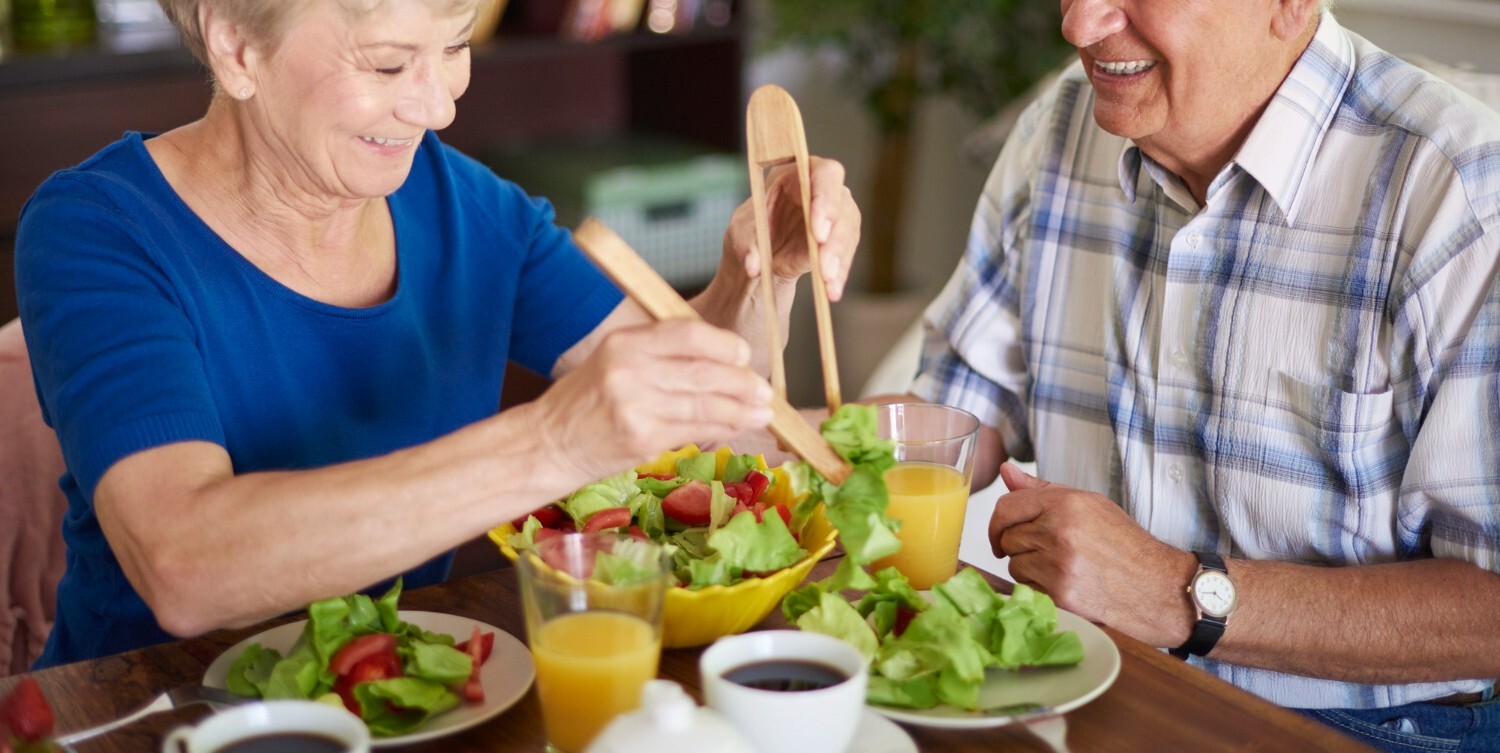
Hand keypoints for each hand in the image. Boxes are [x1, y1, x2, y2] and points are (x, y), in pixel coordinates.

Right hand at [529, 319, 773, 485]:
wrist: (548, 444)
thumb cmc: (585, 403)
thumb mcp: (613, 361)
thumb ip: (659, 355)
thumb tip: (720, 360)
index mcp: (625, 342)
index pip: (688, 334)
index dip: (724, 345)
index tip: (743, 356)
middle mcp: (630, 369)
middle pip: (704, 371)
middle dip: (742, 382)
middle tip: (764, 390)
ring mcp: (636, 406)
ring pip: (706, 404)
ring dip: (741, 409)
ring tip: (763, 412)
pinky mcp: (642, 438)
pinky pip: (695, 430)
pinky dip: (723, 429)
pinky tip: (737, 427)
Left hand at [722, 156, 858, 300]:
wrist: (760, 255)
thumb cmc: (752, 231)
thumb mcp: (740, 233)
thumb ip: (746, 245)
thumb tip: (753, 266)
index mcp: (799, 173)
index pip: (823, 174)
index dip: (825, 197)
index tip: (818, 228)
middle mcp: (824, 191)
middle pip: (842, 204)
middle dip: (835, 236)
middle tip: (824, 263)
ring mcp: (836, 216)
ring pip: (847, 233)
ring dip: (839, 260)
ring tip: (827, 283)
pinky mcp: (839, 241)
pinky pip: (844, 256)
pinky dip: (838, 275)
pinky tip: (832, 291)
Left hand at [989, 462, 1197, 646]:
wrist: (1159, 588)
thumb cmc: (1126, 545)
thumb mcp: (1090, 505)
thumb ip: (1042, 490)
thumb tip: (1006, 470)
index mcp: (1066, 503)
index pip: (1007, 506)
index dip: (998, 522)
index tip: (1001, 533)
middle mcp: (1059, 531)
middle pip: (1008, 538)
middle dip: (1020, 546)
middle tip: (1048, 552)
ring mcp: (1058, 564)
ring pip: (1014, 565)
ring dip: (1029, 569)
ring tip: (1062, 569)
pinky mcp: (1059, 594)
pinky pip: (1027, 588)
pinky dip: (1039, 590)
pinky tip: (1066, 586)